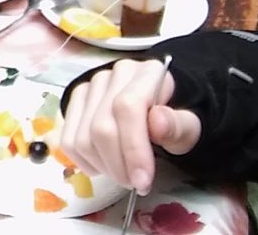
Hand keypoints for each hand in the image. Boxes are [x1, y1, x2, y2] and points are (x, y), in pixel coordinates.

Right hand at [59, 58, 201, 194]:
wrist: (160, 107)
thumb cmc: (175, 119)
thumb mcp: (190, 126)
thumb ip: (179, 126)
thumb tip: (157, 123)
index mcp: (146, 73)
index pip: (127, 108)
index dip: (132, 148)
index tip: (142, 181)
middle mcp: (114, 74)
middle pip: (101, 126)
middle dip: (118, 165)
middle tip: (134, 184)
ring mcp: (92, 86)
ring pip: (82, 137)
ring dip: (103, 167)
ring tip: (123, 173)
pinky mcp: (76, 101)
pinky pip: (68, 140)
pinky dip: (85, 162)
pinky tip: (105, 165)